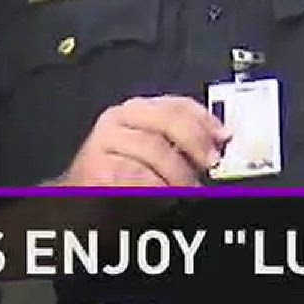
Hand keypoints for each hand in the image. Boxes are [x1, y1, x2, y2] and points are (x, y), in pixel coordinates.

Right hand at [59, 96, 227, 186]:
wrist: (79, 200)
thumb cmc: (120, 177)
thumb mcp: (152, 151)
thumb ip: (179, 140)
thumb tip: (218, 140)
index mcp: (135, 110)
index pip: (176, 103)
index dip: (204, 119)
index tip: (224, 137)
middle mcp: (116, 120)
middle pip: (167, 121)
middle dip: (195, 143)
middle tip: (210, 164)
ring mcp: (103, 142)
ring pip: (154, 150)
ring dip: (177, 174)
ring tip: (185, 190)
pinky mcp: (95, 168)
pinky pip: (136, 175)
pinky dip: (155, 188)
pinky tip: (161, 196)